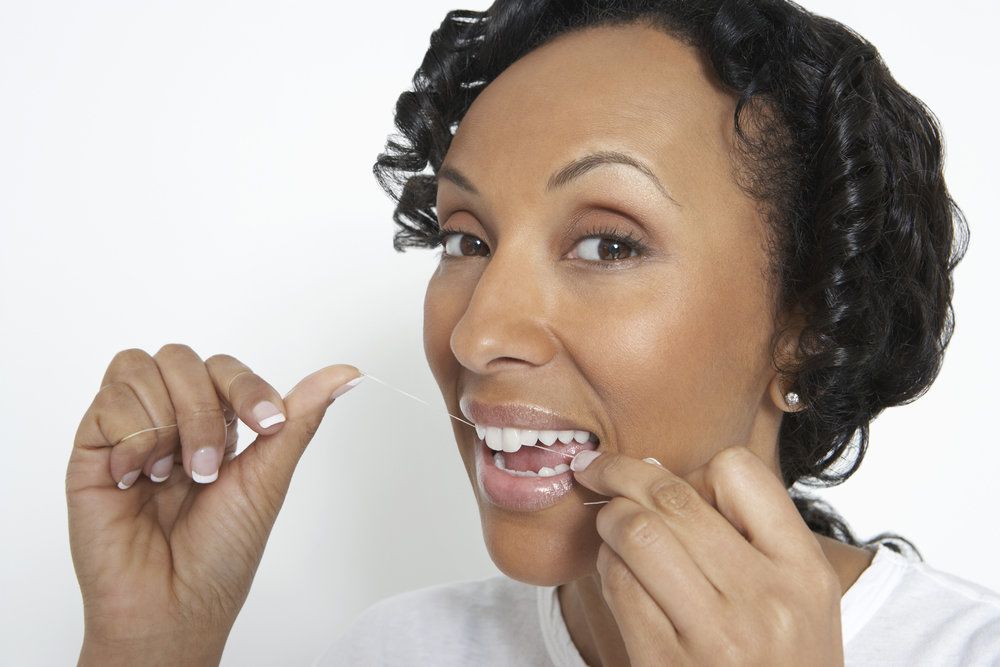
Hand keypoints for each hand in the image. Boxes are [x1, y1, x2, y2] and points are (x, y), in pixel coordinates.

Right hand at [66, 344, 361, 664]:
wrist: (173, 603)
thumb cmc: (221, 553)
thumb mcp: (269, 477)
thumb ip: (301, 417)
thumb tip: (347, 372)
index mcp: (216, 422)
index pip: (224, 368)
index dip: (245, 386)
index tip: (268, 425)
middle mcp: (171, 419)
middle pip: (182, 359)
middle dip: (203, 411)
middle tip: (207, 469)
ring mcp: (129, 430)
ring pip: (140, 368)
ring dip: (166, 425)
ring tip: (169, 476)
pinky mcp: (92, 448)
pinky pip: (107, 402)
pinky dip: (131, 440)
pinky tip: (135, 480)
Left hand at [572, 447, 842, 665]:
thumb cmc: (777, 663)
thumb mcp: (797, 599)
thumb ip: (747, 536)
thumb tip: (653, 470)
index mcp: (804, 571)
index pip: (738, 471)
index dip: (696, 470)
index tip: (674, 484)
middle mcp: (766, 599)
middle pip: (672, 497)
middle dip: (621, 475)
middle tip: (598, 472)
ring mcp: (716, 636)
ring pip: (636, 532)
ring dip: (609, 519)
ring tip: (609, 524)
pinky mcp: (666, 663)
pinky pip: (619, 586)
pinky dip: (606, 565)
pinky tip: (615, 571)